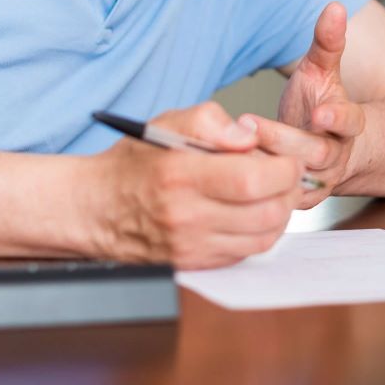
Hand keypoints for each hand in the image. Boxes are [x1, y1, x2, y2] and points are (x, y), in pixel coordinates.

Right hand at [93, 101, 302, 268]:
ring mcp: (191, 245)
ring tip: (274, 193)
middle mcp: (187, 216)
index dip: (283, 169)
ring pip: (263, 238)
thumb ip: (210, 121)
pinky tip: (254, 213)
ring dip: (280, 214)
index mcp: (181, 175)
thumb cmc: (133, 165)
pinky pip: (246, 253)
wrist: (95, 209)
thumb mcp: (165, 124)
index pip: (252, 179)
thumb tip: (248, 137)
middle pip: (266, 212)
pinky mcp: (195, 263)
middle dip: (289, 191)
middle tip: (287, 175)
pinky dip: (261, 233)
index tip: (287, 160)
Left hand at [240, 2, 364, 207]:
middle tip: (249, 125)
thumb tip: (334, 6)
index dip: (337, 116)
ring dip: (263, 165)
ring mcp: (316, 182)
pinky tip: (227, 173)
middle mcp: (334, 157)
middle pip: (312, 153)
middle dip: (282, 140)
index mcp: (347, 126)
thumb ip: (328, 42)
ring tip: (233, 149)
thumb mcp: (323, 72)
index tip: (320, 111)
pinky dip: (252, 190)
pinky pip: (274, 199)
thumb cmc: (320, 105)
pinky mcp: (294, 202)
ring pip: (291, 179)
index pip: (350, 121)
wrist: (331, 150)